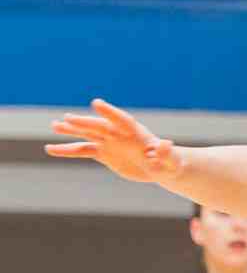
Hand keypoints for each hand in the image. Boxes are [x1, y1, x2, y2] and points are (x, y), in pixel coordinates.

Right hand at [48, 100, 185, 184]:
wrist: (161, 168)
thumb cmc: (170, 163)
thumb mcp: (171, 161)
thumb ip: (166, 153)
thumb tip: (167, 144)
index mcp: (136, 133)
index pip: (122, 120)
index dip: (109, 112)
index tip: (96, 103)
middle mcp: (119, 134)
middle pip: (100, 126)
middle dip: (85, 123)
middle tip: (67, 119)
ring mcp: (109, 142)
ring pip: (87, 134)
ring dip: (71, 131)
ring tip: (54, 125)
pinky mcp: (103, 153)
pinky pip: (82, 150)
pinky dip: (67, 150)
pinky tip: (50, 149)